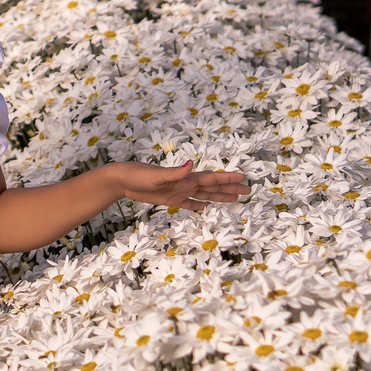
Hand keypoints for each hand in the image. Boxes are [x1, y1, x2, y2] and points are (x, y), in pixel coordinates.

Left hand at [117, 160, 250, 210]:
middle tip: (248, 191)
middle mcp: (185, 184)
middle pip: (213, 187)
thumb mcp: (157, 174)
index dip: (227, 178)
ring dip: (219, 196)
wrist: (122, 180)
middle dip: (230, 189)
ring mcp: (179, 192)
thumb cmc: (138, 175)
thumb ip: (175, 172)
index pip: (211, 178)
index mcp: (185, 177)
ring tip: (235, 199)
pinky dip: (200, 205)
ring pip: (205, 195)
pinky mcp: (170, 199)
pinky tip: (208, 207)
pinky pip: (189, 204)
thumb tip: (191, 163)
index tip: (244, 178)